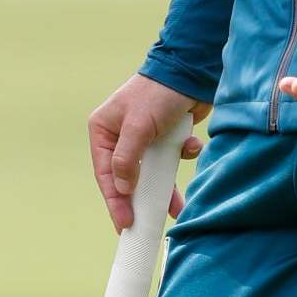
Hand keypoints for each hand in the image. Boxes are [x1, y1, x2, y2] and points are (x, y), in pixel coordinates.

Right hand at [88, 74, 205, 231]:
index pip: (106, 173)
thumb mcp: (139, 127)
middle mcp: (120, 136)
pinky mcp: (165, 138)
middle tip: (143, 225)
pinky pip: (170, 159)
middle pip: (127, 178)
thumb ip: (128, 159)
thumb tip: (122, 189)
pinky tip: (192, 147)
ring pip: (152, 173)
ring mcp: (144, 138)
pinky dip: (181, 157)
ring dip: (165, 186)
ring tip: (174, 208)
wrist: (191, 71)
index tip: (124, 224)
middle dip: (139, 199)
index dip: (115, 200)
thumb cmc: (158, 94)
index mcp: (104, 131)